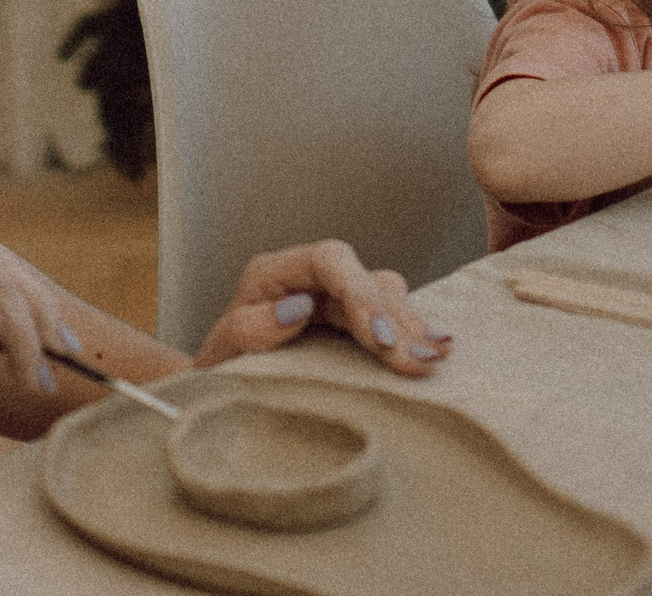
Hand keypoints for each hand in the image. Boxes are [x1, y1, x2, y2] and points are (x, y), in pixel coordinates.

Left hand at [192, 240, 447, 377]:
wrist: (217, 391)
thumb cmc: (218, 370)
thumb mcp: (222, 352)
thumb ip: (252, 327)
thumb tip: (300, 307)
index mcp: (274, 272)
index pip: (328, 260)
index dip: (360, 292)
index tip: (380, 339)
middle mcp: (309, 278)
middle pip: (365, 278)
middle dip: (395, 319)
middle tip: (419, 361)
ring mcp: (332, 298)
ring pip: (385, 294)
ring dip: (410, 326)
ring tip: (432, 359)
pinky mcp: (351, 322)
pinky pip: (389, 316)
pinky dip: (411, 332)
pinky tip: (434, 349)